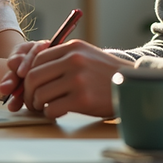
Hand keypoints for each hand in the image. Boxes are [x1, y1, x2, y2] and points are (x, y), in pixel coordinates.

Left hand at [0, 39, 131, 117]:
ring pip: (40, 94)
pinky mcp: (82, 99)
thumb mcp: (86, 55)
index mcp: (72, 48)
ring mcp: (77, 80)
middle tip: (30, 101)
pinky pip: (52, 108)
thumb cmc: (106, 74)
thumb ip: (63, 58)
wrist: (134, 87)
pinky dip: (49, 114)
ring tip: (42, 108)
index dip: (27, 74)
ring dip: (37, 104)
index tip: (28, 85)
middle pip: (34, 77)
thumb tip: (31, 70)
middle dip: (27, 92)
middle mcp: (73, 61)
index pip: (36, 59)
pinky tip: (55, 113)